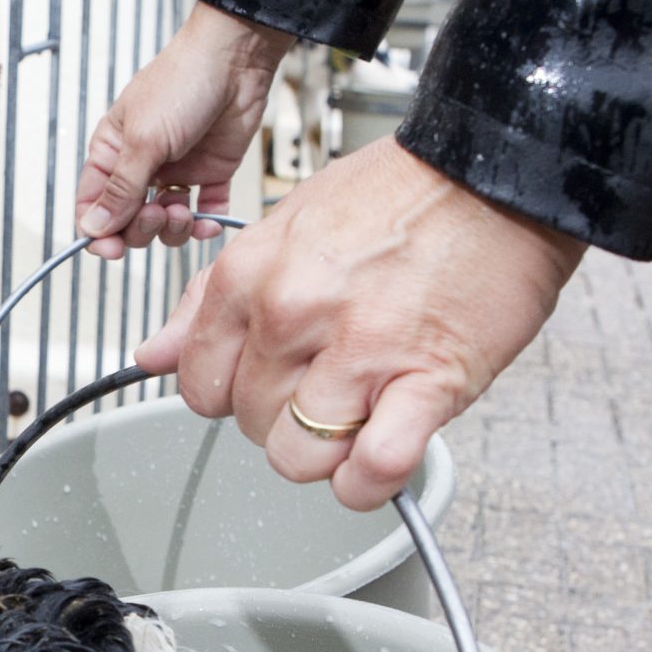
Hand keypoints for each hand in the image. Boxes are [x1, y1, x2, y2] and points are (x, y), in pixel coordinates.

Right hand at [73, 3, 293, 259]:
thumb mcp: (144, 140)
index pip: (93, 205)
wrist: (235, 60)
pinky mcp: (209, 174)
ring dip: (173, 229)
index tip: (112, 249)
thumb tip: (93, 229)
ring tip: (184, 211)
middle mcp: (141, 166)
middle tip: (158, 212)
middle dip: (141, 228)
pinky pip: (203, 213)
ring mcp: (175, 172)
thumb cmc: (181, 84)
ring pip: (165, 224)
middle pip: (128, 221)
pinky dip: (206, 224)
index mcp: (112, 152)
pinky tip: (210, 220)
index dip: (98, 232)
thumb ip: (121, 189)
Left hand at [135, 137, 586, 509]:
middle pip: (249, 426)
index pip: (199, 385)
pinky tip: (384, 451)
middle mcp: (293, 313)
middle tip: (329, 383)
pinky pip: (372, 468)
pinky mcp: (426, 382)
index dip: (234, 392)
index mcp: (250, 275)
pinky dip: (373, 479)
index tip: (269, 378)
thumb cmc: (401, 198)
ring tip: (361, 410)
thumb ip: (208, 301)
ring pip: (298, 459)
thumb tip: (153, 355)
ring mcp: (358, 351)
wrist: (499, 173)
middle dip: (284, 418)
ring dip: (328, 452)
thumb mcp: (283, 227)